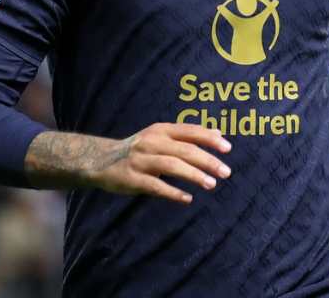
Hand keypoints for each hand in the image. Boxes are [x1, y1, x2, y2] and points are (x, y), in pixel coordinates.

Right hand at [28, 123, 232, 202]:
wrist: (100, 160)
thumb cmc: (139, 149)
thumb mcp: (160, 137)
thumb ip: (187, 136)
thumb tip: (219, 134)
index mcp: (160, 130)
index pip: (189, 131)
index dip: (209, 139)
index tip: (228, 148)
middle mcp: (150, 142)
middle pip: (184, 150)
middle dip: (207, 160)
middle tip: (225, 172)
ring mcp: (140, 160)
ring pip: (171, 166)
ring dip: (193, 175)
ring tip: (211, 184)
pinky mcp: (131, 178)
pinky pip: (155, 186)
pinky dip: (172, 192)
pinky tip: (187, 199)